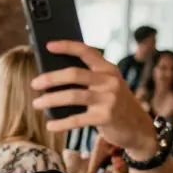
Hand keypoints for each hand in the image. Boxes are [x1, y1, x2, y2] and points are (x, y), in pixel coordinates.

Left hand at [31, 41, 157, 158]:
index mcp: (108, 69)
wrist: (138, 127)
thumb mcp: (107, 85)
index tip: (48, 46)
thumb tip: (52, 76)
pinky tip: (50, 125)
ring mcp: (108, 99)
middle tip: (34, 83)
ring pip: (72, 96)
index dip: (67, 47)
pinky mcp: (105, 117)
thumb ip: (88, 77)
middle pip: (74, 74)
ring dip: (50, 100)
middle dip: (51, 78)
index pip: (86, 52)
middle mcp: (109, 81)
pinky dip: (60, 123)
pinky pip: (76, 119)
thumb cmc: (115, 103)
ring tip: (37, 103)